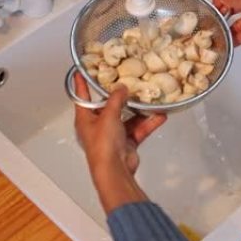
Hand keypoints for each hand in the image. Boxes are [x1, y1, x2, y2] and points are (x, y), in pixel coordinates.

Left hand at [73, 73, 165, 198]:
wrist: (115, 169)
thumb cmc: (102, 145)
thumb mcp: (108, 115)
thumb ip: (116, 99)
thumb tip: (121, 88)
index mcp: (85, 119)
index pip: (82, 96)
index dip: (82, 83)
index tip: (82, 71)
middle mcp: (98, 126)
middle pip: (109, 106)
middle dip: (120, 97)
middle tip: (128, 83)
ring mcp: (113, 135)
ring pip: (127, 118)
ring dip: (139, 111)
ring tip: (149, 99)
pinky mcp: (126, 142)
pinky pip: (139, 129)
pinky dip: (148, 123)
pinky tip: (158, 116)